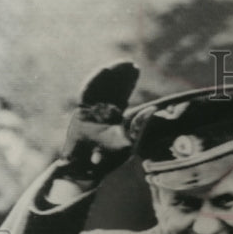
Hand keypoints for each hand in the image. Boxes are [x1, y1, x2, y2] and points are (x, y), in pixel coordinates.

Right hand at [57, 62, 138, 183]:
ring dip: (109, 76)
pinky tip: (103, 71)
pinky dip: (94, 81)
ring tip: (120, 65)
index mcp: (114, 116)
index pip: (122, 94)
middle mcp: (101, 111)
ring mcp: (90, 111)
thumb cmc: (109, 159)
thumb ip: (139, 127)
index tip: (136, 69)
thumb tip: (152, 111)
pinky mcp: (80, 112)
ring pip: (100, 88)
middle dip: (121, 75)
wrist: (87, 169)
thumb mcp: (129, 141)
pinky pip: (87, 93)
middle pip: (112, 87)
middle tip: (131, 64)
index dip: (128, 82)